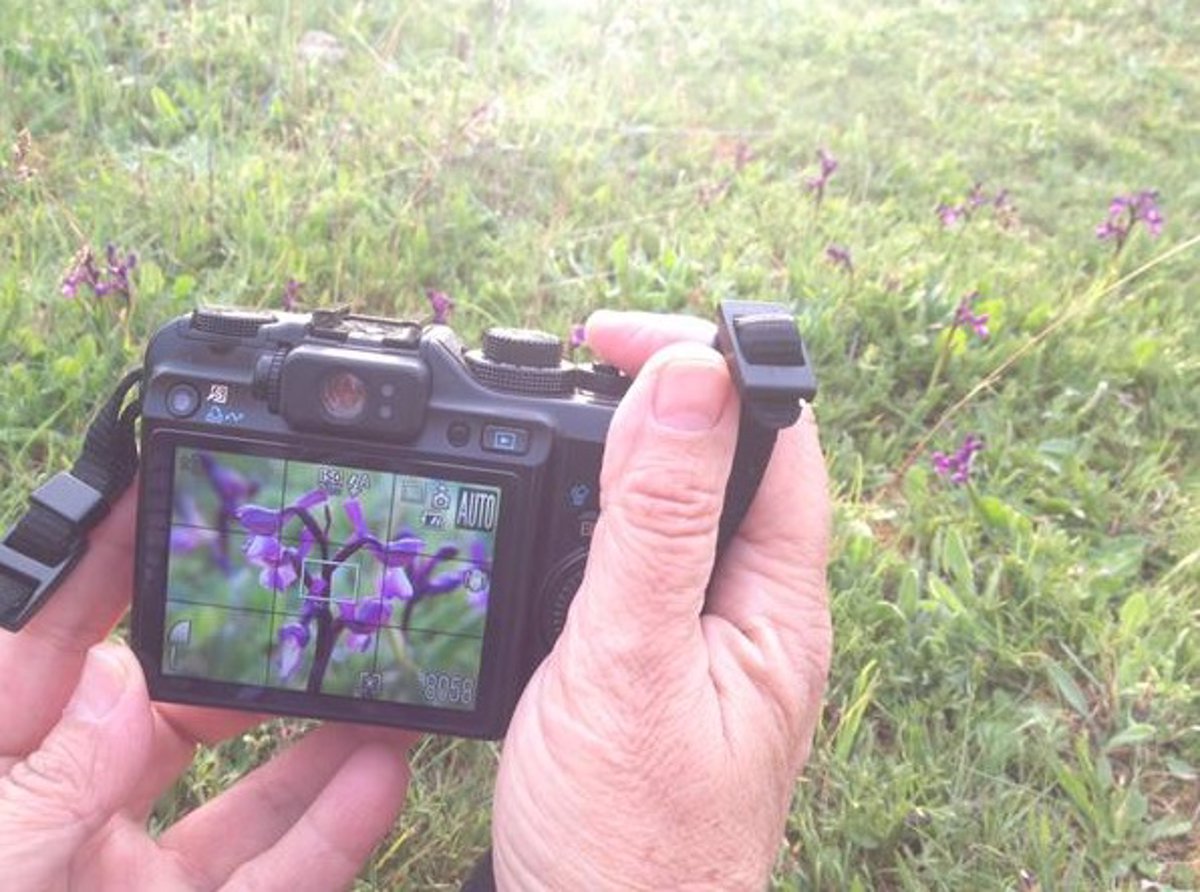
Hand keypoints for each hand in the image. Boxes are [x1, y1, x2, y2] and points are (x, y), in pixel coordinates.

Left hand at [0, 490, 415, 890]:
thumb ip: (49, 786)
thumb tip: (120, 679)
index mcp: (0, 783)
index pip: (46, 652)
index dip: (100, 567)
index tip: (153, 494)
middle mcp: (73, 816)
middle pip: (170, 708)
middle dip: (245, 650)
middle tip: (311, 593)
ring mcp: (135, 877)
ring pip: (243, 791)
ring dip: (320, 736)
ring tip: (380, 683)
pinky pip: (275, 875)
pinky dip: (334, 830)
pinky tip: (382, 775)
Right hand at [493, 311, 831, 889]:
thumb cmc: (629, 839)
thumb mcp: (631, 662)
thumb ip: (657, 521)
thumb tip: (687, 379)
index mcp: (777, 602)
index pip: (774, 436)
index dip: (706, 364)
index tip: (612, 336)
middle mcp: (756, 610)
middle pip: (732, 458)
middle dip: (663, 393)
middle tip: (576, 364)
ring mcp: (709, 636)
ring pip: (683, 504)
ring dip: (628, 446)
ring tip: (560, 415)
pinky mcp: (662, 660)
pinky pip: (644, 555)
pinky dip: (601, 510)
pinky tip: (559, 509)